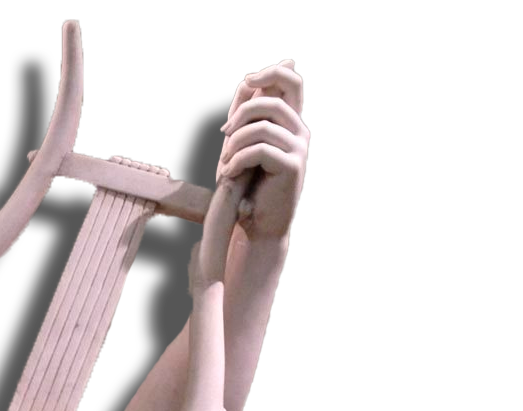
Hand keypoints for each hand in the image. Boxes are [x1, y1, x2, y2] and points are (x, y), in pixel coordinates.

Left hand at [217, 60, 309, 241]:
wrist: (259, 224)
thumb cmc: (248, 184)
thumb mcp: (243, 142)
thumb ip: (247, 113)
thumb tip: (248, 79)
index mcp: (291, 122)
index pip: (292, 80)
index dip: (270, 72)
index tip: (246, 81)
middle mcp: (300, 131)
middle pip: (273, 100)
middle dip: (240, 114)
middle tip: (224, 135)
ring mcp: (300, 148)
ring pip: (261, 127)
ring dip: (234, 144)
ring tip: (225, 163)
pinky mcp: (293, 166)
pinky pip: (259, 150)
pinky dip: (236, 161)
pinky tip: (229, 175)